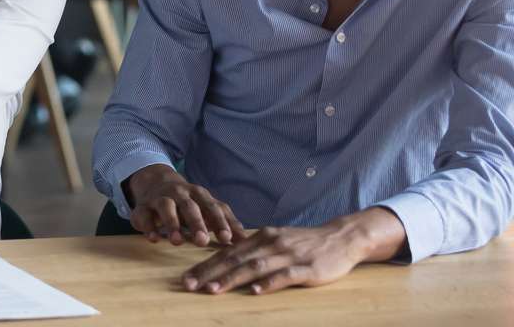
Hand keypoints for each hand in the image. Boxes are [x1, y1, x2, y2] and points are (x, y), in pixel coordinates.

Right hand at [125, 164, 246, 246]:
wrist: (156, 182)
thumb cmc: (189, 201)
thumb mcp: (207, 207)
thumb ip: (225, 221)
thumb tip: (244, 240)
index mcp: (199, 194)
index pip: (212, 207)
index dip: (220, 222)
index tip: (227, 238)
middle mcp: (180, 193)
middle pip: (189, 206)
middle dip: (196, 223)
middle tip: (203, 241)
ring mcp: (160, 198)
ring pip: (166, 207)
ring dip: (172, 223)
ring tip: (177, 241)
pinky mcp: (142, 206)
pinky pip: (143, 215)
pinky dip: (148, 226)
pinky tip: (154, 238)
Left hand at [180, 208, 406, 294]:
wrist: (341, 237)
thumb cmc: (305, 243)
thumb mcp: (276, 240)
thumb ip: (254, 249)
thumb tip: (228, 259)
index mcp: (261, 237)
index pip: (227, 252)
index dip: (206, 264)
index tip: (187, 277)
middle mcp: (270, 243)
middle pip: (234, 258)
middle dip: (209, 272)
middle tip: (189, 285)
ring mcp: (288, 256)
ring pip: (254, 267)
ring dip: (231, 279)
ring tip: (212, 289)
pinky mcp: (307, 268)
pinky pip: (284, 276)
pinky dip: (267, 283)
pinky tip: (254, 291)